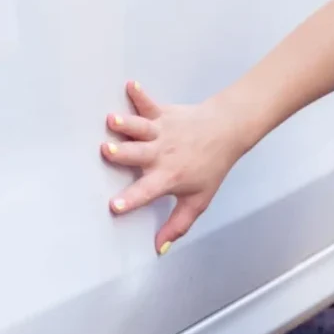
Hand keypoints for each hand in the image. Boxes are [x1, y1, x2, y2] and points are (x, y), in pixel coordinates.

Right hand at [101, 81, 245, 253]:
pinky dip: (139, 94)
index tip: (115, 206)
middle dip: (121, 153)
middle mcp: (162, 154)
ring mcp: (162, 132)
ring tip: (112, 120)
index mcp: (168, 177)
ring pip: (140, 128)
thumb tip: (160, 248)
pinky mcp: (163, 114)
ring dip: (126, 124)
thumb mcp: (199, 199)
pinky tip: (131, 85)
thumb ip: (178, 225)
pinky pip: (149, 103)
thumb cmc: (211, 166)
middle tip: (107, 151)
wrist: (227, 131)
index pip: (147, 192)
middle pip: (137, 154)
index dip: (131, 200)